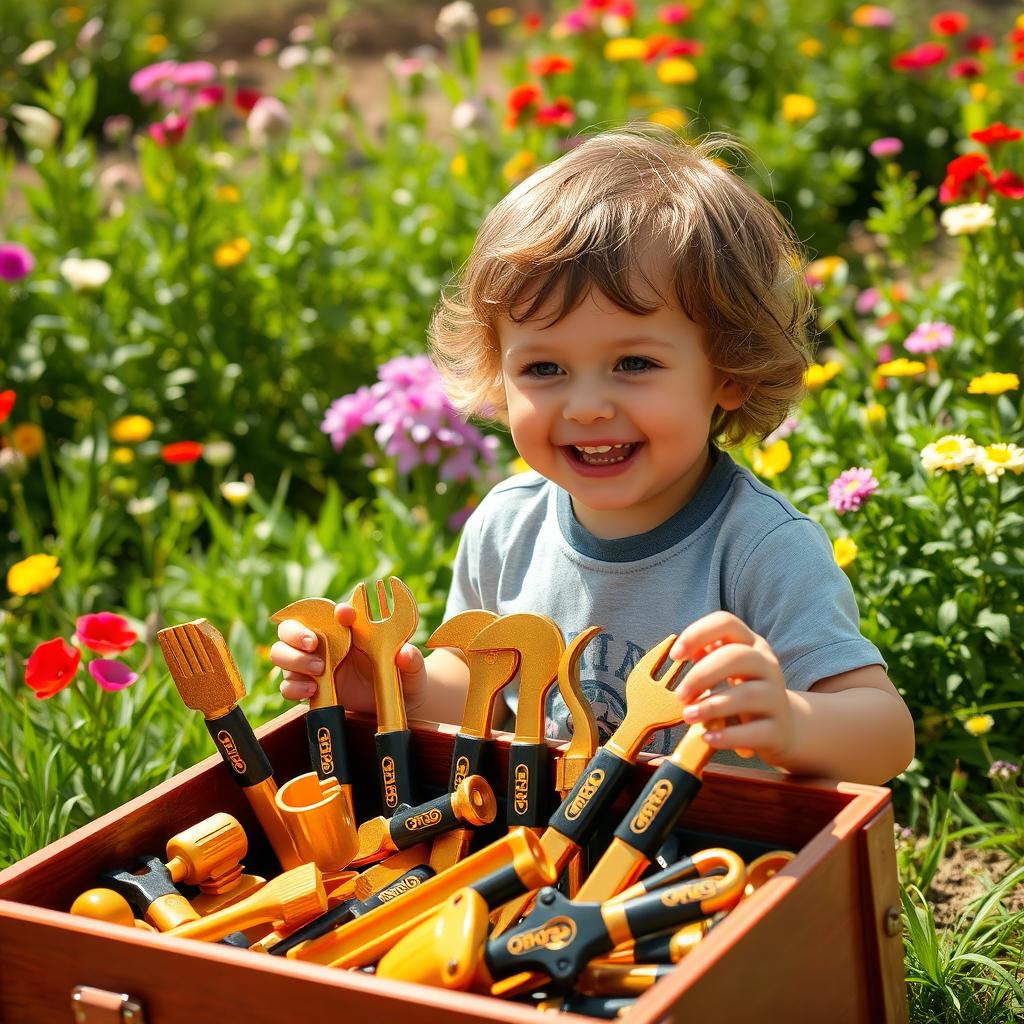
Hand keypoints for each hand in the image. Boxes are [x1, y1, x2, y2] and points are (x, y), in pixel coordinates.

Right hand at [271, 602, 428, 713]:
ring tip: (320, 671)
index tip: (343, 616)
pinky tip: (311, 690)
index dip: (324, 610)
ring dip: (294, 660)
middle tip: (315, 646)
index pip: (323, 611)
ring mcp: (312, 666)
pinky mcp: (308, 689)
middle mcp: (323, 643)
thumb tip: (405, 653)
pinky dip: (293, 686)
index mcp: (345, 629)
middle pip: (289, 629)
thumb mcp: (410, 669)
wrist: (392, 706)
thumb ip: (410, 661)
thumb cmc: (400, 676)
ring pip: (282, 654)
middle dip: (296, 634)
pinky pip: (286, 685)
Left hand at [670, 611, 798, 764]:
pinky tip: (708, 737)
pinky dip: (727, 735)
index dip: (697, 633)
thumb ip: (707, 656)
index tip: (675, 656)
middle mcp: (767, 665)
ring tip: (689, 715)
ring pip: (747, 694)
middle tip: (680, 695)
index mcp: (751, 645)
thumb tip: (683, 651)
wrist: (785, 727)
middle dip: (701, 674)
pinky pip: (753, 731)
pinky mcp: (778, 729)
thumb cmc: (745, 692)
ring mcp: (776, 697)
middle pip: (736, 656)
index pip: (726, 623)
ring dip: (711, 705)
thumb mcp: (729, 669)